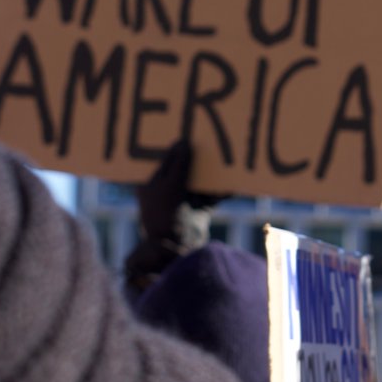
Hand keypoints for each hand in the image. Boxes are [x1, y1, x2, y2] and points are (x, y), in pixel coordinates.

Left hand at [124, 141, 225, 302]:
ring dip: (210, 175)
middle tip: (208, 144)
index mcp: (150, 186)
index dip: (175, 148)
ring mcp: (182, 203)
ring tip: (223, 161)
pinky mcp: (198, 212)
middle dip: (196, 160)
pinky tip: (231, 184)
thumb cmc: (166, 215)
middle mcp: (165, 194)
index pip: (163, 161)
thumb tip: (184, 142)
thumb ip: (179, 163)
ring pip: (198, 183)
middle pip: (182, 171)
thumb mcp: (170, 185)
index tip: (187, 133)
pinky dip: (220, 192)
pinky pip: (210, 197)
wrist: (177, 248)